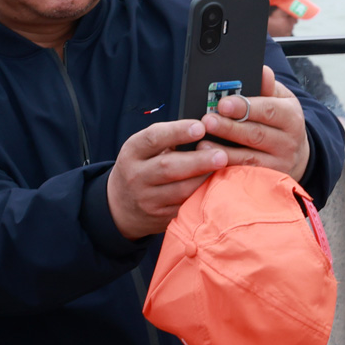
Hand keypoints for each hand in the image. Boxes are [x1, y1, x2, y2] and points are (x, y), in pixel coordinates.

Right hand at [107, 119, 229, 239]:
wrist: (120, 207)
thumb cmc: (140, 169)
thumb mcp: (142, 151)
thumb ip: (167, 139)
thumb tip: (204, 129)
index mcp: (132, 152)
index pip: (153, 139)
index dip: (178, 132)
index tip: (200, 127)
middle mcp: (136, 176)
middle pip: (169, 167)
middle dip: (198, 161)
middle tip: (222, 155)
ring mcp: (147, 200)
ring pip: (180, 190)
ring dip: (205, 180)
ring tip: (224, 170)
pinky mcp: (160, 217)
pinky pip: (185, 206)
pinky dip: (203, 196)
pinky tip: (217, 188)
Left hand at [198, 67, 310, 182]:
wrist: (296, 154)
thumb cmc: (280, 121)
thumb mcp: (280, 100)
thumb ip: (268, 86)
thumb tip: (261, 70)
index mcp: (291, 117)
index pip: (269, 110)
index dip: (244, 107)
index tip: (222, 103)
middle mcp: (288, 142)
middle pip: (255, 135)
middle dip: (228, 128)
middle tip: (206, 120)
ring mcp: (278, 164)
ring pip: (248, 159)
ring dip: (223, 152)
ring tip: (201, 144)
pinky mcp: (266, 180)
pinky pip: (243, 176)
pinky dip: (225, 171)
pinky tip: (208, 164)